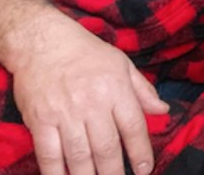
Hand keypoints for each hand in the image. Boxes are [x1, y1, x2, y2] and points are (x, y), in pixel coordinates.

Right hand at [12, 18, 167, 174]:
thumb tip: (163, 110)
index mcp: (116, 89)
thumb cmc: (87, 53)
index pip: (134, 126)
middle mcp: (92, 103)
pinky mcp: (41, 120)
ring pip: (79, 155)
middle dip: (115, 171)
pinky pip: (49, 153)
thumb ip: (143, 90)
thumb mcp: (122, 64)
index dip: (141, 151)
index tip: (145, 169)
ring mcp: (65, 113)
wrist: (44, 43)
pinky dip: (56, 173)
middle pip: (107, 146)